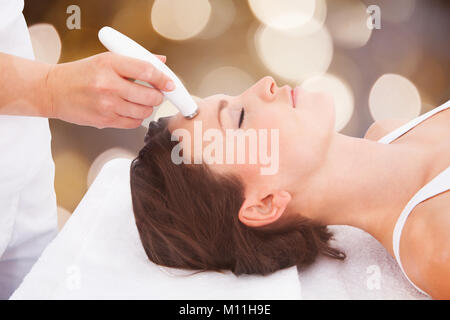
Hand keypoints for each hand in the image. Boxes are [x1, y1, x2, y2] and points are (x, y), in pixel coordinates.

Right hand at [45, 52, 173, 128]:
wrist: (53, 90)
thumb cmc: (79, 74)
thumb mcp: (105, 59)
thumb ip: (135, 61)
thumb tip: (160, 61)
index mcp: (110, 63)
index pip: (146, 71)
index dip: (163, 79)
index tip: (169, 83)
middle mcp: (108, 84)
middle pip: (149, 95)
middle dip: (157, 96)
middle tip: (156, 94)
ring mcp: (106, 104)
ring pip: (143, 111)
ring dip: (147, 108)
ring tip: (141, 102)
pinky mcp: (104, 120)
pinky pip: (133, 123)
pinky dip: (136, 118)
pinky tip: (130, 111)